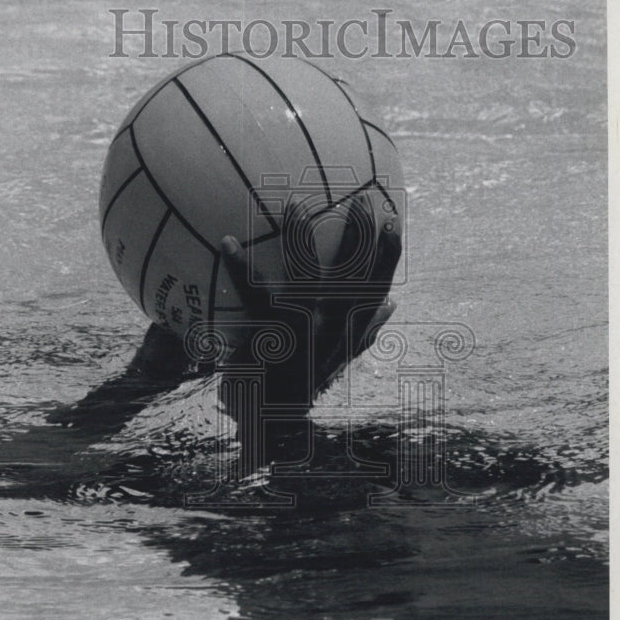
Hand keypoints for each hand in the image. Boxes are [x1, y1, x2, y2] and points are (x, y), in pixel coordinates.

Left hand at [221, 183, 401, 400]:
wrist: (272, 419)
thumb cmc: (304, 382)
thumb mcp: (340, 359)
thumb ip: (365, 331)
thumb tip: (392, 304)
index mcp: (348, 329)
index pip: (376, 285)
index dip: (387, 254)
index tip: (390, 222)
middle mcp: (331, 327)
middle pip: (352, 273)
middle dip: (359, 235)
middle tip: (360, 199)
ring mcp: (300, 329)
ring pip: (307, 276)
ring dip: (302, 238)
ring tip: (295, 204)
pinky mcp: (268, 333)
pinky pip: (254, 295)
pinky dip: (240, 267)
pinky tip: (227, 241)